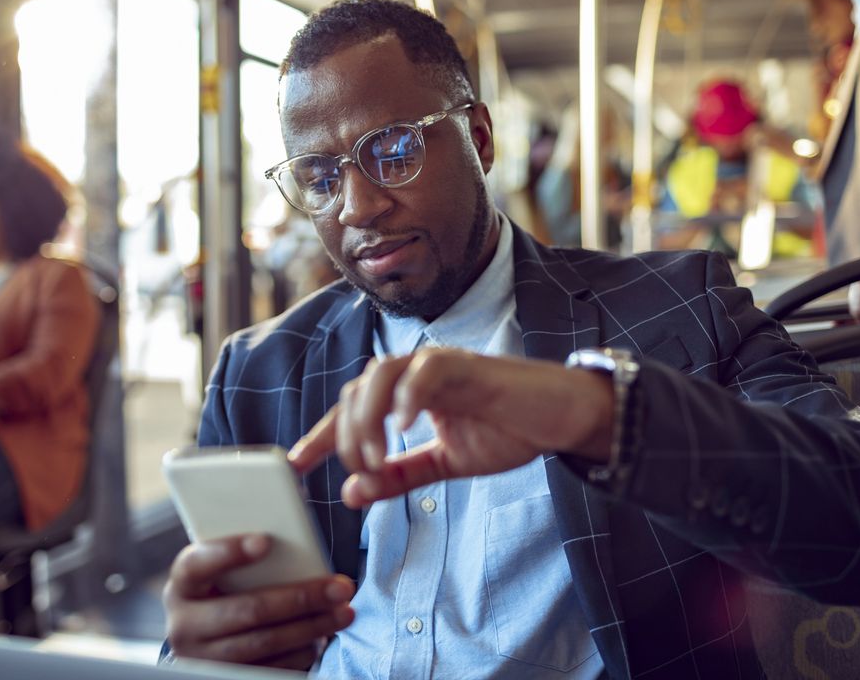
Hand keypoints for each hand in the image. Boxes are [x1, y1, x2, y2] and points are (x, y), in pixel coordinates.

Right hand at [163, 534, 354, 669]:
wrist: (205, 639)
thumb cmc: (225, 591)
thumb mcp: (222, 572)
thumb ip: (248, 556)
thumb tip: (296, 532)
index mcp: (183, 586)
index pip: (197, 565)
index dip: (229, 553)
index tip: (265, 541)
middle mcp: (185, 625)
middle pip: (248, 610)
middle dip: (301, 598)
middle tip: (340, 587)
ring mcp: (205, 658)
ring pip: (265, 643)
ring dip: (311, 627)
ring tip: (343, 612)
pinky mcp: (227, 678)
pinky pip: (271, 668)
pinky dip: (303, 652)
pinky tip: (323, 636)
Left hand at [287, 348, 616, 507]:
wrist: (564, 417)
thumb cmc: (510, 430)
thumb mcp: (445, 463)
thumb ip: (401, 476)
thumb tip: (352, 494)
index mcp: (408, 394)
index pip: (352, 408)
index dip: (321, 435)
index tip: (295, 465)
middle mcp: (417, 373)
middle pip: (357, 389)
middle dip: (344, 434)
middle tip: (359, 471)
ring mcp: (441, 366)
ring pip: (380, 373)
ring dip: (367, 418)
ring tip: (374, 456)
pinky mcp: (469, 366)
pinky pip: (427, 370)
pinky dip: (408, 395)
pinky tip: (404, 427)